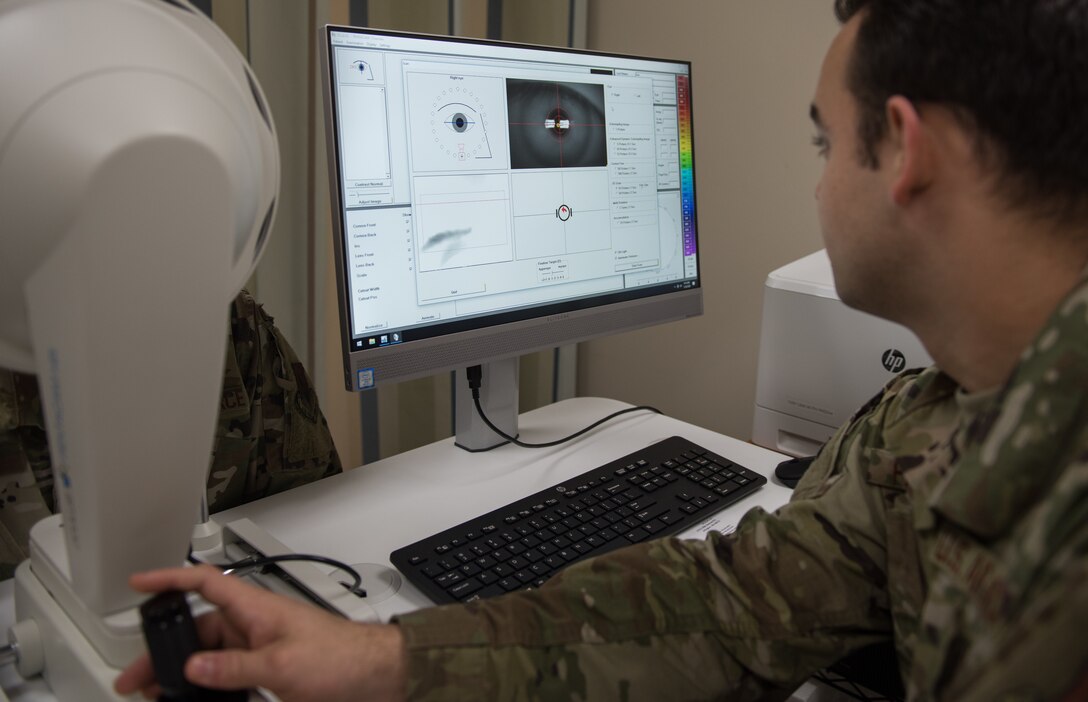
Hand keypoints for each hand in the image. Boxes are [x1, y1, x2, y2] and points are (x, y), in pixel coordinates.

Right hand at [114, 565, 405, 701]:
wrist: (378, 676)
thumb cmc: (343, 656)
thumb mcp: (281, 664)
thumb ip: (234, 667)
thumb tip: (193, 667)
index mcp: (257, 609)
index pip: (205, 583)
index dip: (170, 578)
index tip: (138, 583)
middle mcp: (256, 625)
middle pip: (199, 630)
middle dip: (166, 650)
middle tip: (137, 677)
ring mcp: (263, 649)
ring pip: (212, 658)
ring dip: (186, 675)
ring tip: (159, 696)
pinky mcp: (272, 672)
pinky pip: (231, 677)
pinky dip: (211, 689)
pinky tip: (198, 701)